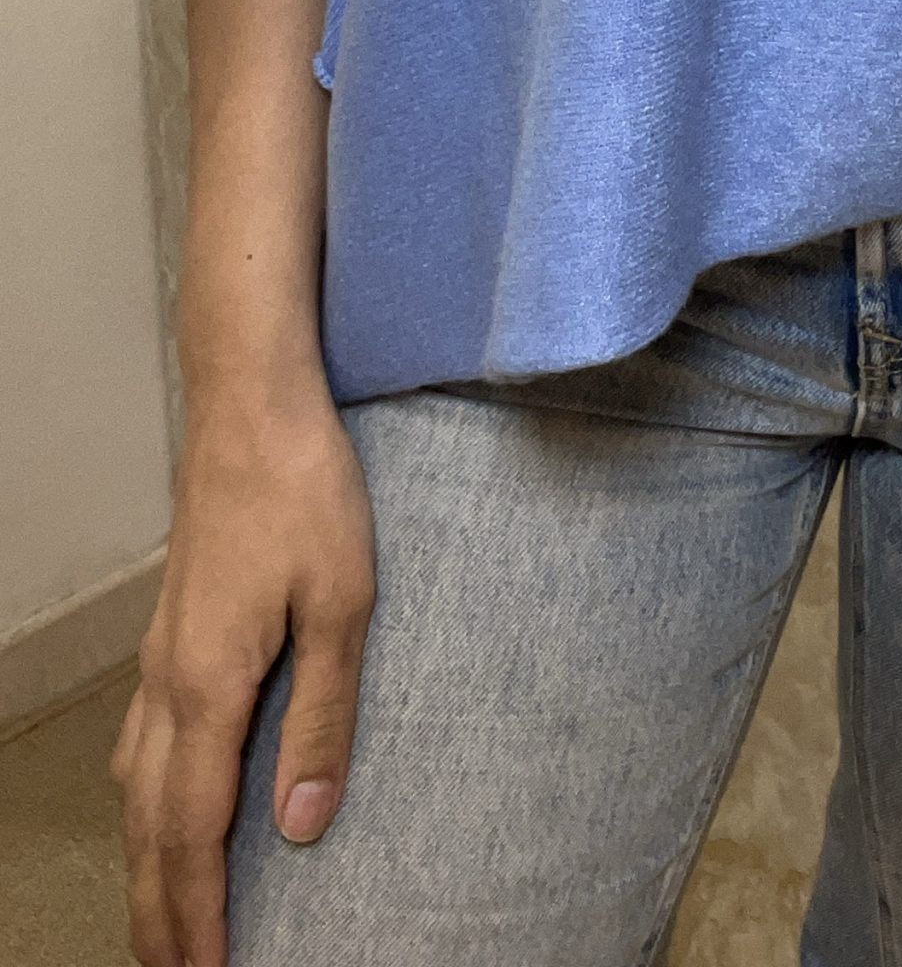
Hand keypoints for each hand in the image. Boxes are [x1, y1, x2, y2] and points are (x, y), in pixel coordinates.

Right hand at [112, 380, 374, 966]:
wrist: (252, 408)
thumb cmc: (308, 495)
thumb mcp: (344, 604)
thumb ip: (323, 720)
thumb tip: (304, 829)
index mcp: (208, 687)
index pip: (193, 833)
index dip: (197, 913)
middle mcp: (167, 684)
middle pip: (149, 828)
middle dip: (159, 912)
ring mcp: (159, 657)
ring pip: (134, 790)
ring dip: (145, 863)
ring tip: (163, 919)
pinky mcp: (169, 632)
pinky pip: (139, 745)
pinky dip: (145, 804)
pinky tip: (160, 809)